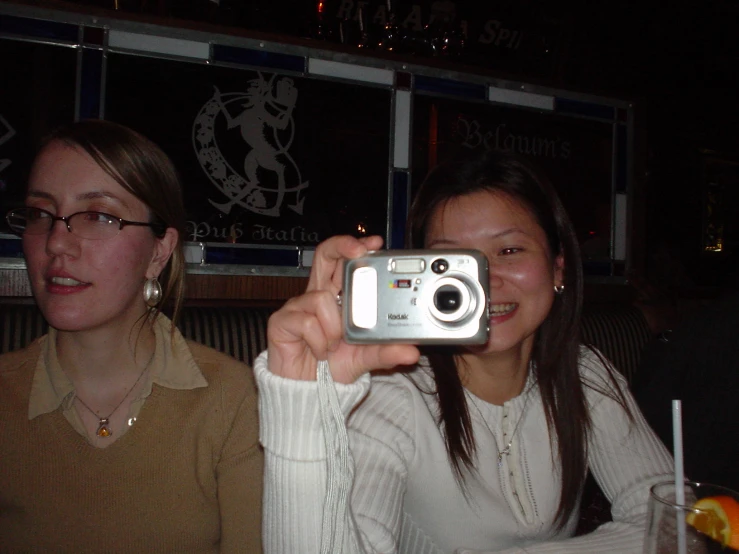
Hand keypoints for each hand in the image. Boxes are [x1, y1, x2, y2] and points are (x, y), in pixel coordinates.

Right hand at [267, 235, 419, 383]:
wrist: (307, 392)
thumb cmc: (332, 368)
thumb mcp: (365, 359)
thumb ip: (385, 352)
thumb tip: (412, 352)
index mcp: (337, 297)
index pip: (344, 262)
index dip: (356, 247)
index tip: (375, 243)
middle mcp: (317, 295)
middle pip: (325, 255)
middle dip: (341, 246)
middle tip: (359, 251)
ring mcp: (298, 307)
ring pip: (321, 298)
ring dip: (333, 327)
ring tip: (332, 346)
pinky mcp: (282, 322)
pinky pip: (307, 323)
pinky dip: (319, 342)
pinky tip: (318, 352)